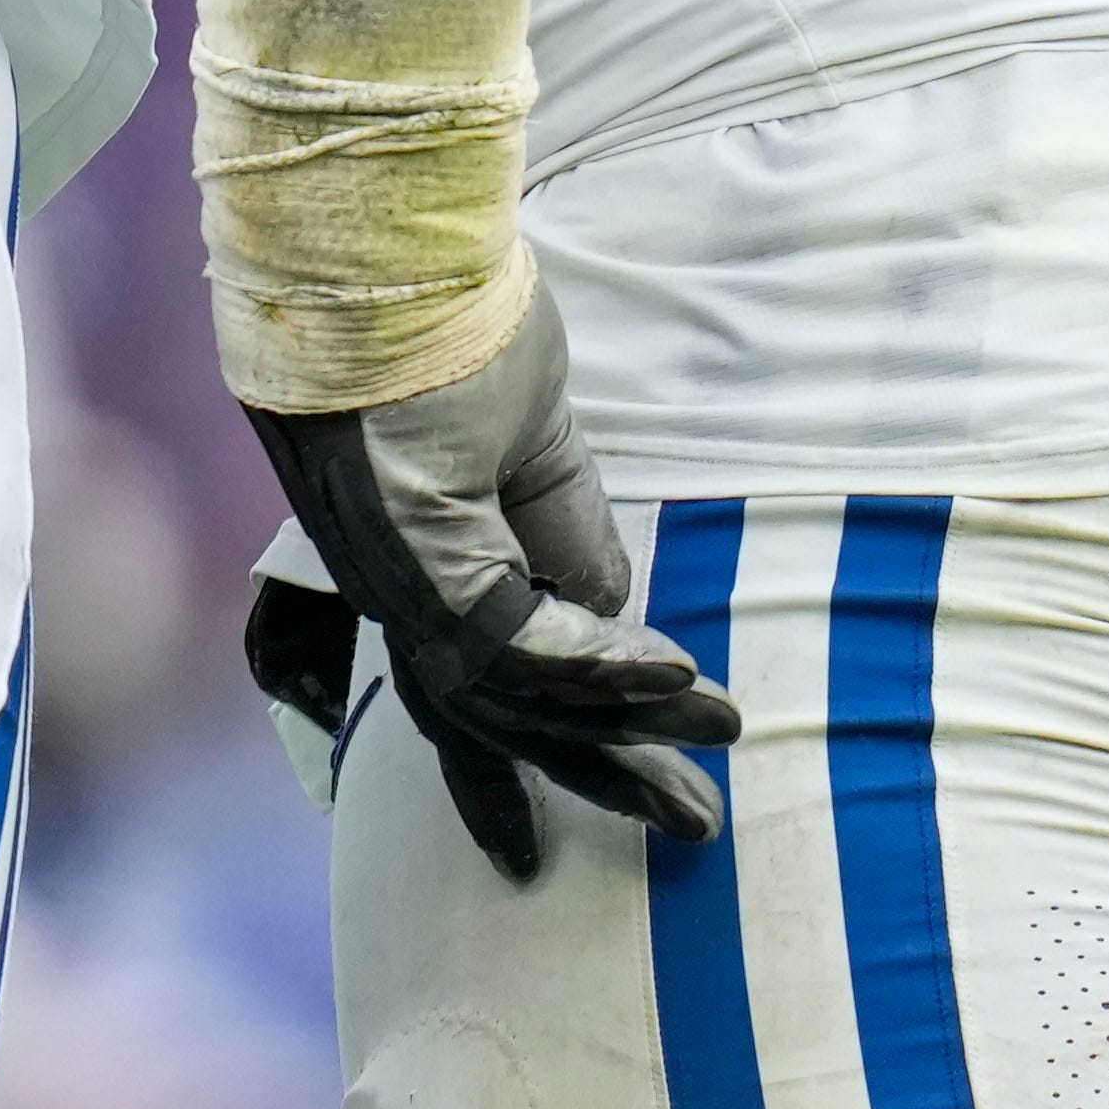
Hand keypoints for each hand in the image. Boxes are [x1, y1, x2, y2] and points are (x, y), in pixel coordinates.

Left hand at [245, 275, 736, 885]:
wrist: (385, 247)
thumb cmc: (447, 322)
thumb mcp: (534, 444)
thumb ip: (565, 539)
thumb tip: (614, 623)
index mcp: (415, 561)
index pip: (461, 697)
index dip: (495, 782)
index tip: (528, 861)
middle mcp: (395, 582)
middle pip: (494, 720)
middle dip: (595, 780)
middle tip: (693, 831)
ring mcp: (395, 566)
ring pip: (514, 691)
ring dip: (626, 718)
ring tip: (723, 726)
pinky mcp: (412, 540)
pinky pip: (512, 637)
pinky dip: (593, 660)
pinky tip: (669, 668)